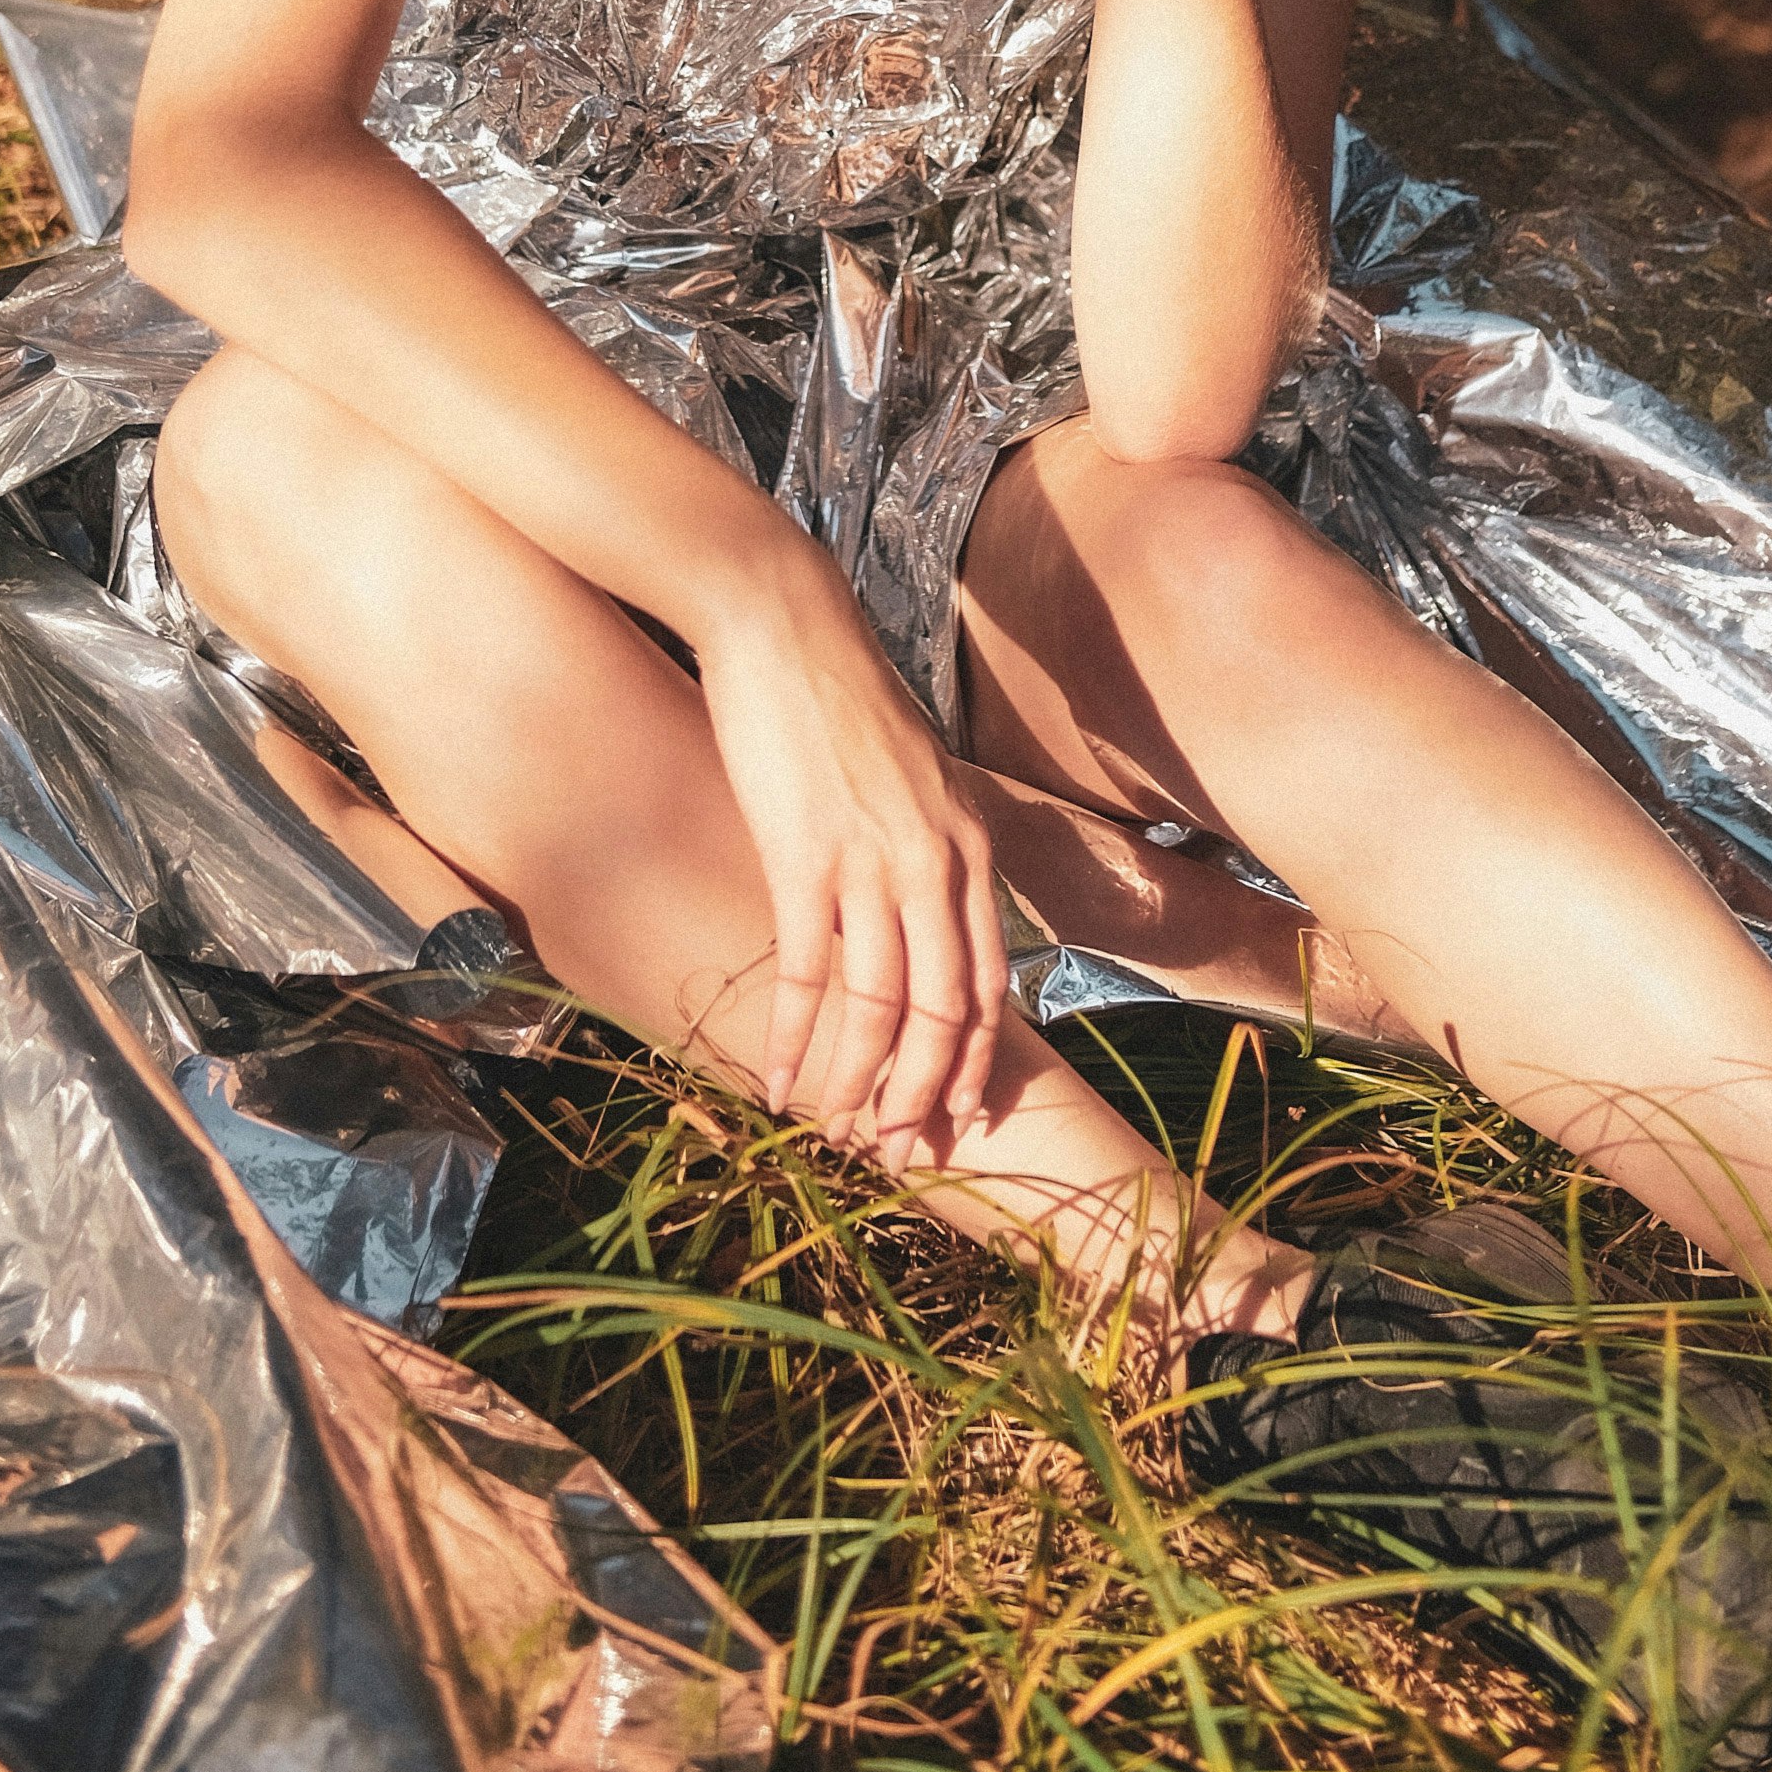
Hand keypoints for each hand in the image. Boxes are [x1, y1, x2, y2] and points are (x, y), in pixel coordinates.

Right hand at [696, 549, 1011, 1169]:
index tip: (953, 1115)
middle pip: (946, 1012)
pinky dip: (799, 1039)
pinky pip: (812, 975)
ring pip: (882, 1008)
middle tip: (901, 1151)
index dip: (972, 1061)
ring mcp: (874, 861)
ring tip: (838, 1132)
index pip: (990, 982)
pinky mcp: (805, 856)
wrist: (782, 620)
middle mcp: (937, 861)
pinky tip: (780, 1080)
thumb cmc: (838, 693)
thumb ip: (924, 843)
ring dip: (860, 1083)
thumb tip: (914, 906)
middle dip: (925, 1093)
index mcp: (969, 843)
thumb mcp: (912, 774)